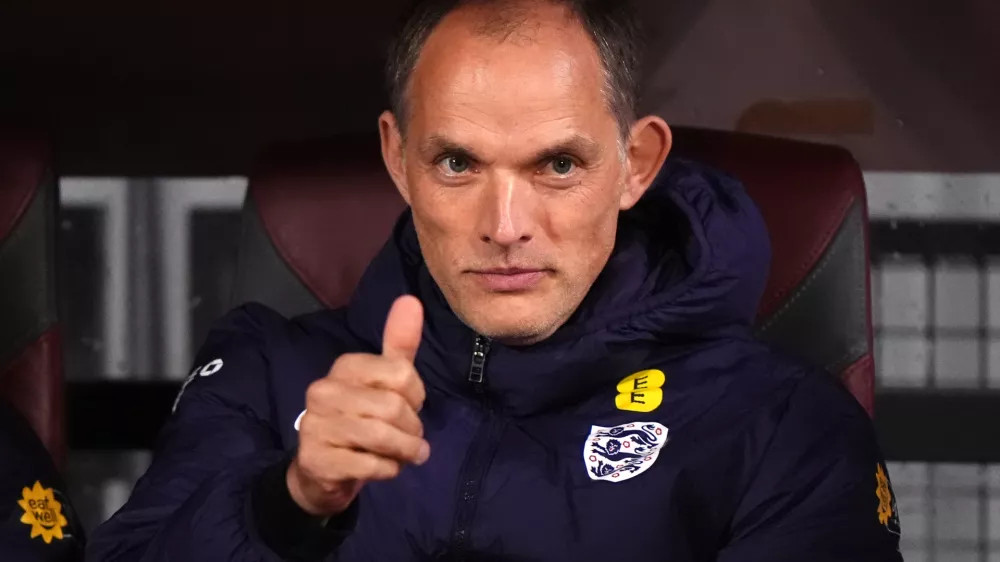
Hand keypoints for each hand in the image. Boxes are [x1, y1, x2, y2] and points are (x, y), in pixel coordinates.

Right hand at [287, 295, 429, 516]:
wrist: (322, 471)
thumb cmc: (360, 419)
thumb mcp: (383, 381)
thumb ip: (399, 344)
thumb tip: (411, 300)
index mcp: (345, 367)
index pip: (401, 373)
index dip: (417, 395)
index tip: (412, 406)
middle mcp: (324, 391)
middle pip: (393, 407)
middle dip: (413, 429)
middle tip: (412, 439)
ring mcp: (316, 425)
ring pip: (382, 437)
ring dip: (405, 451)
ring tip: (408, 456)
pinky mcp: (317, 459)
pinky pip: (370, 465)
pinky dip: (388, 470)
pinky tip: (386, 468)